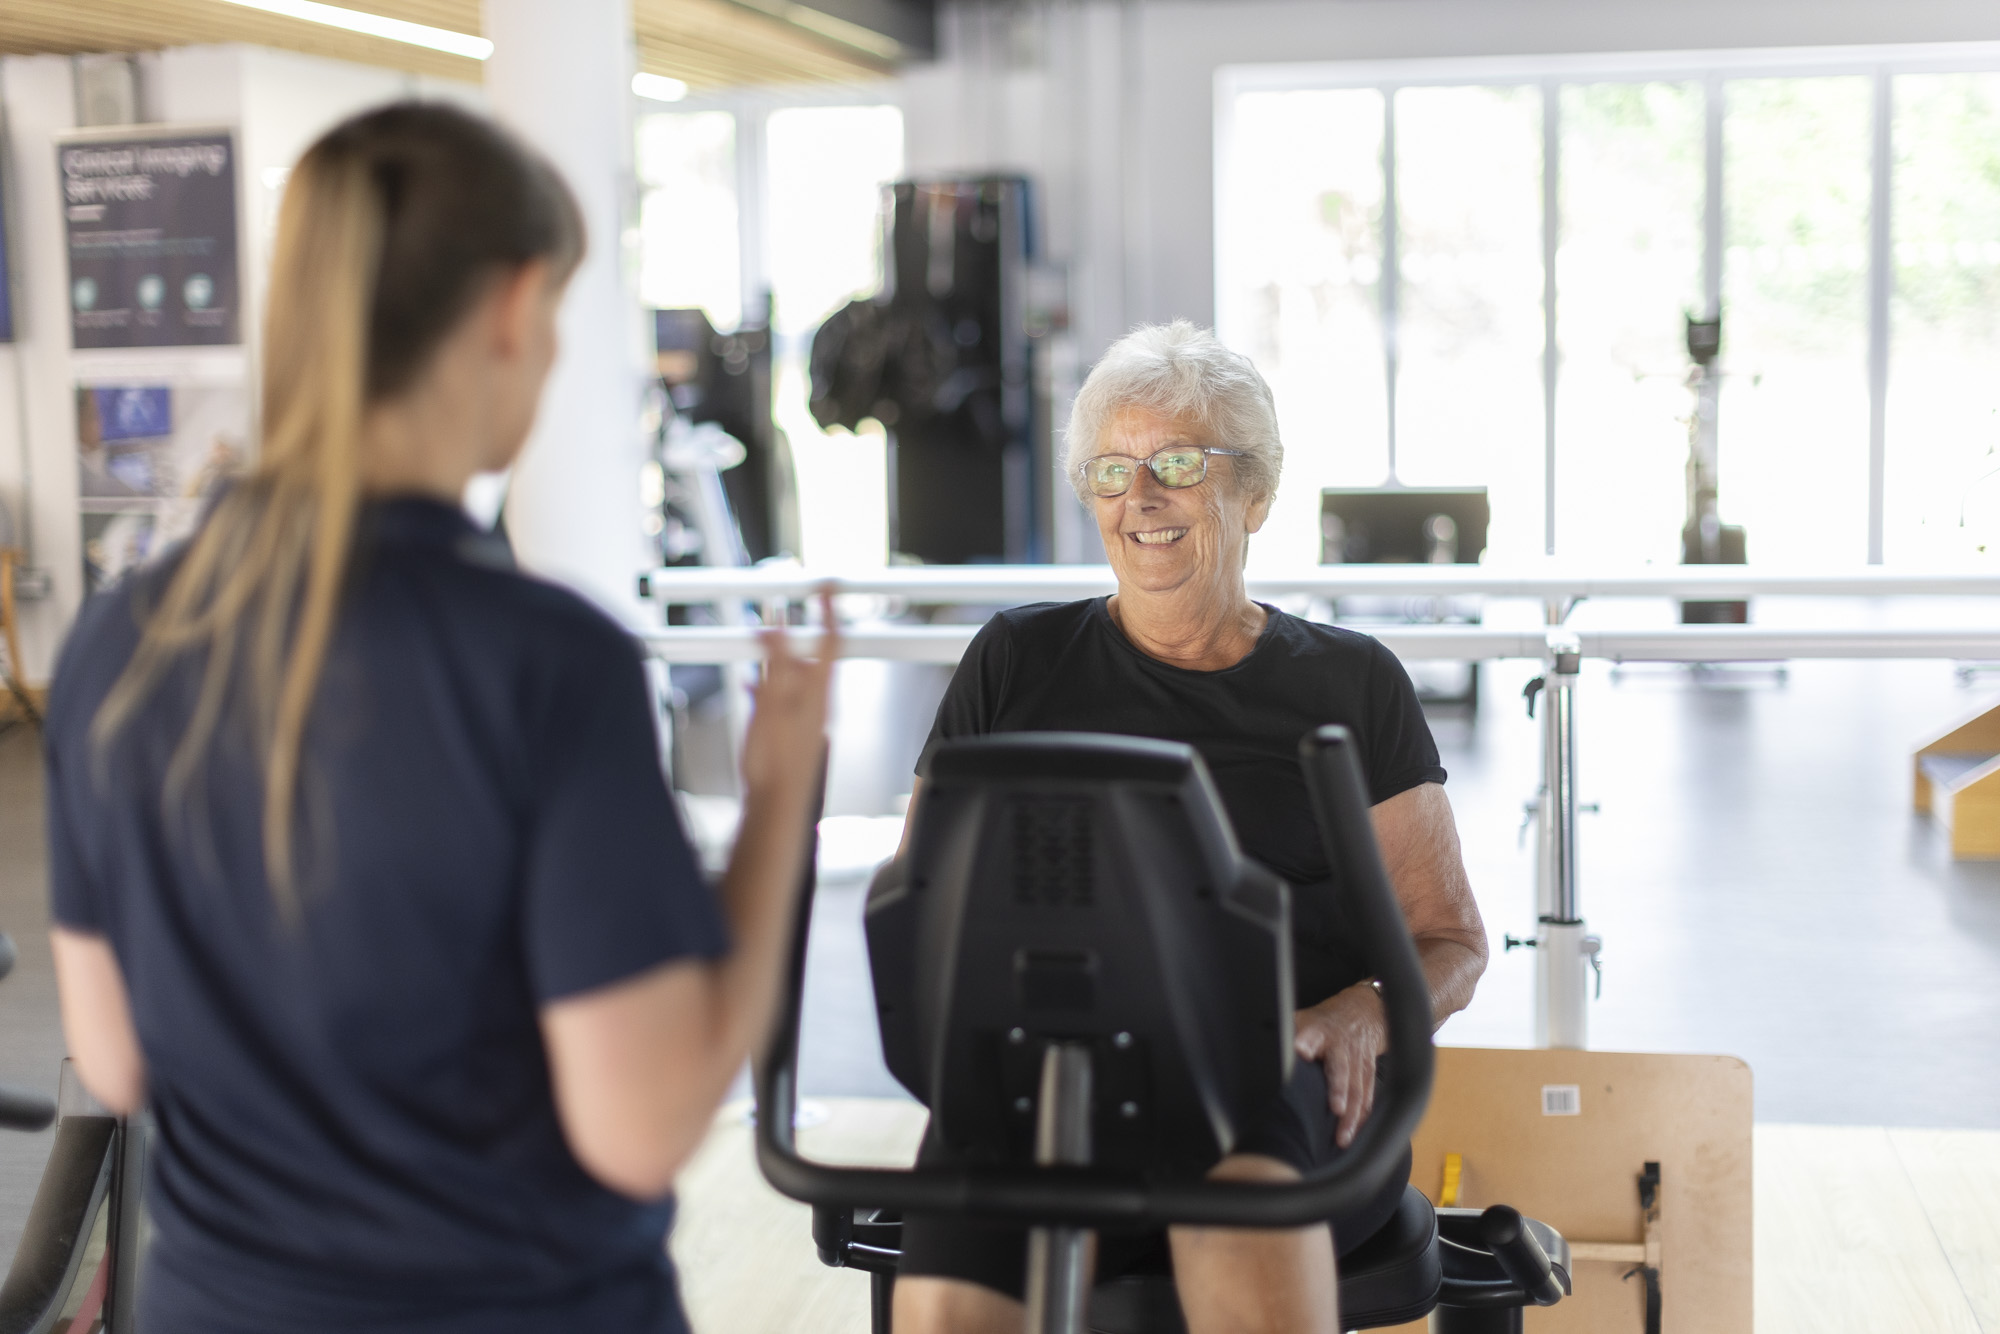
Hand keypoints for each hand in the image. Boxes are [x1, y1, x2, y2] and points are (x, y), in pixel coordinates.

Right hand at [739, 587, 839, 797]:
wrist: (777, 805)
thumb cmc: (778, 763)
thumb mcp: (771, 706)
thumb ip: (775, 665)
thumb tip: (777, 628)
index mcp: (819, 691)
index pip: (831, 638)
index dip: (830, 608)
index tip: (826, 584)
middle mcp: (818, 700)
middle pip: (814, 652)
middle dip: (798, 627)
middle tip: (785, 605)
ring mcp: (807, 715)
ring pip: (796, 672)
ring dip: (779, 654)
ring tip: (760, 640)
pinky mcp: (793, 729)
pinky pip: (784, 694)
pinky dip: (768, 681)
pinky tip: (751, 683)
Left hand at [1293, 982, 1386, 1148]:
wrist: (1360, 1012)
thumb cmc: (1323, 1023)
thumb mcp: (1302, 1020)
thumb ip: (1284, 1036)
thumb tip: (1257, 1049)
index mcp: (1320, 1031)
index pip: (1312, 1036)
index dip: (1307, 1043)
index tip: (1301, 1051)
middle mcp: (1341, 1046)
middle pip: (1341, 1069)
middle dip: (1338, 1089)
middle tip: (1335, 1109)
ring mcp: (1358, 1060)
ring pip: (1358, 1088)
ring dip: (1352, 1115)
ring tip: (1343, 1137)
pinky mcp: (1369, 1072)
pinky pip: (1368, 1097)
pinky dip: (1362, 1118)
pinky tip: (1355, 1134)